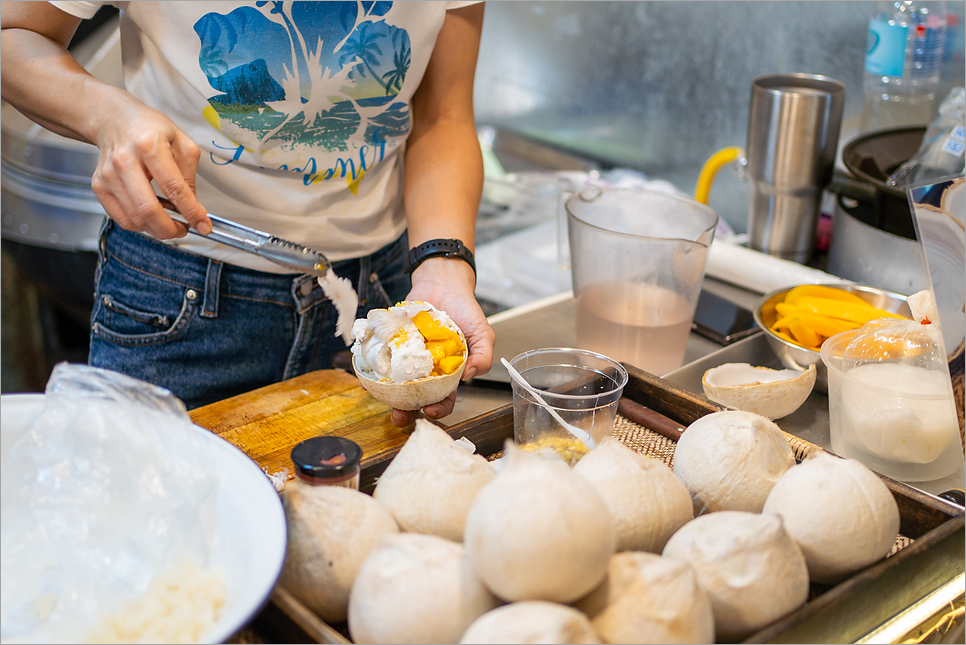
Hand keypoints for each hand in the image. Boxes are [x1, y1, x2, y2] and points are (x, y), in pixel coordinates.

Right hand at [91, 98, 210, 239]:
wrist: (115, 119)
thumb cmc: (150, 129)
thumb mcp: (181, 143)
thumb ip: (189, 176)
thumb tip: (193, 209)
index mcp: (149, 145)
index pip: (174, 188)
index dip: (191, 212)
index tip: (203, 226)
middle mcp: (125, 161)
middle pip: (148, 209)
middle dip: (170, 229)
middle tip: (184, 230)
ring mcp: (108, 175)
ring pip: (134, 218)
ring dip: (157, 229)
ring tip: (170, 222)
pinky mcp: (99, 185)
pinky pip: (121, 218)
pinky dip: (140, 225)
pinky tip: (151, 217)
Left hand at [389, 257, 493, 426]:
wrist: (443, 283)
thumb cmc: (465, 310)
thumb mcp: (483, 333)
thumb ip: (483, 356)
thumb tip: (468, 376)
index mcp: (449, 373)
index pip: (444, 398)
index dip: (438, 408)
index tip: (430, 410)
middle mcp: (427, 369)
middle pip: (416, 397)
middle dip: (407, 410)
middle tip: (399, 416)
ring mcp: (408, 357)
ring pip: (397, 384)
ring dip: (388, 396)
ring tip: (383, 399)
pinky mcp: (393, 344)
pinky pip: (382, 360)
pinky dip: (374, 371)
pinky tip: (368, 378)